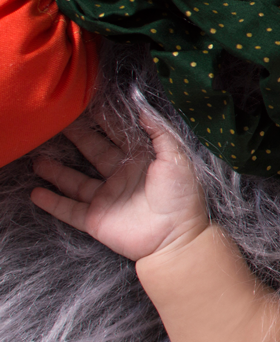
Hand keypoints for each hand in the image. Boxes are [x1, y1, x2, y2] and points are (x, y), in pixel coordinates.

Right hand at [30, 110, 209, 261]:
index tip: (86, 105)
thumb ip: (159, 132)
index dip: (104, 121)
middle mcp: (121, 177)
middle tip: (57, 124)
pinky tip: (36, 193)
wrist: (176, 236)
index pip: (117, 136)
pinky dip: (52, 203)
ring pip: (75, 181)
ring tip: (37, 159)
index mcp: (141, 161)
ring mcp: (107, 198)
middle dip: (77, 138)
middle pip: (93, 153)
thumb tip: (143, 108)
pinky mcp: (96, 219)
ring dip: (56, 171)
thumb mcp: (176, 157)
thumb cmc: (180, 195)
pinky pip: (69, 210)